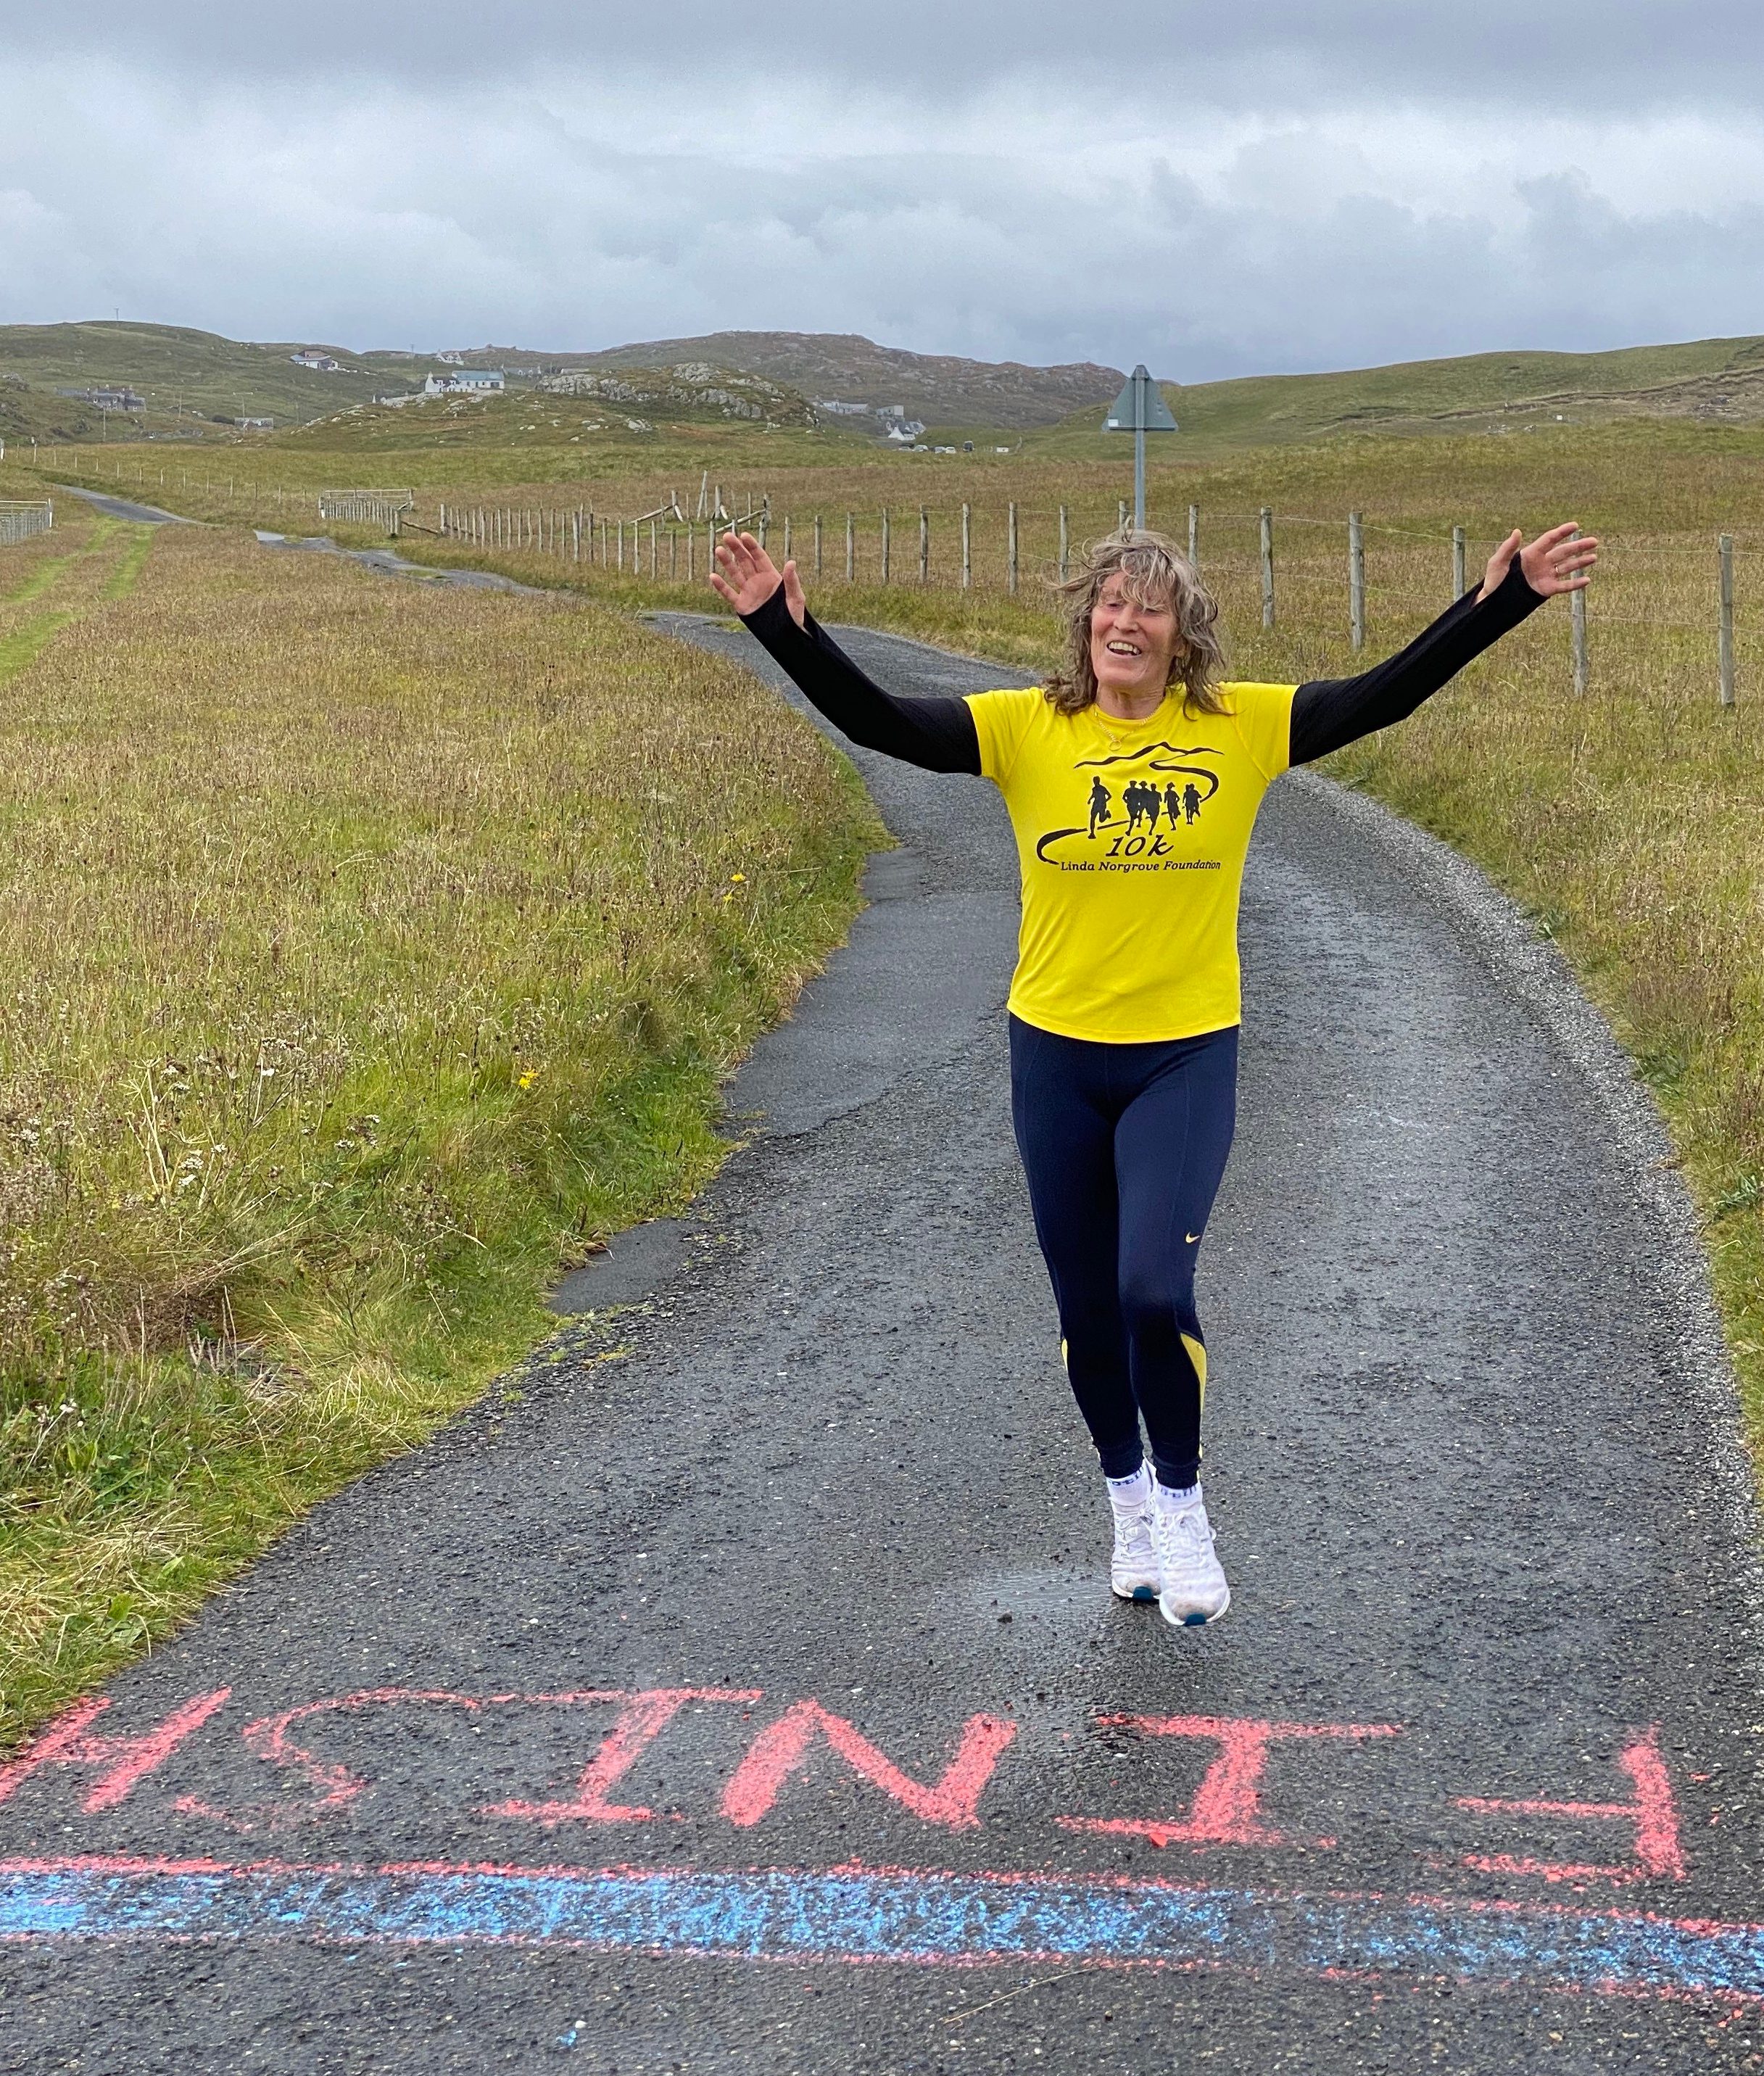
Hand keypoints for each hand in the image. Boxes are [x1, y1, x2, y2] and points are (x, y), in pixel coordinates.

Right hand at [710, 530, 806, 625]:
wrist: (785, 635)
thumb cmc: (795, 616)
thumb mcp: (796, 598)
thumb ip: (791, 581)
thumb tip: (791, 562)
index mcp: (771, 577)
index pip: (759, 557)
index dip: (751, 546)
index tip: (744, 535)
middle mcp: (758, 581)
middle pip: (745, 561)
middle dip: (736, 548)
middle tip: (727, 535)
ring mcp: (748, 592)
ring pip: (735, 574)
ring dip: (726, 562)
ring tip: (718, 550)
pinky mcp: (742, 605)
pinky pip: (729, 593)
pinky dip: (721, 586)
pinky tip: (713, 576)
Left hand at [1478, 522, 1598, 601]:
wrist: (1493, 602)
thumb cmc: (1493, 581)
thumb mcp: (1497, 563)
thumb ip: (1507, 548)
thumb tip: (1517, 531)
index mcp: (1531, 553)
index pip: (1550, 539)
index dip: (1562, 532)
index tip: (1575, 525)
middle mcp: (1541, 562)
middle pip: (1563, 552)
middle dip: (1579, 546)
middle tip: (1594, 541)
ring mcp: (1545, 576)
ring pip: (1567, 567)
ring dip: (1581, 562)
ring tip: (1594, 557)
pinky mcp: (1546, 590)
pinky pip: (1564, 586)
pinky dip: (1575, 584)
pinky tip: (1587, 580)